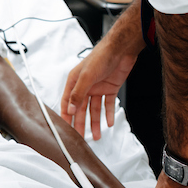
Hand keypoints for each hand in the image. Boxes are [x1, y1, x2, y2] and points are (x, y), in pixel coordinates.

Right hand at [60, 6, 144, 138]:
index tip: (65, 129)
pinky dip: (108, 114)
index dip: (66, 116)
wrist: (121, 49)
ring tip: (96, 136)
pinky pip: (108, 104)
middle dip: (81, 123)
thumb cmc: (101, 56)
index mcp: (75, 81)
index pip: (67, 102)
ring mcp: (98, 88)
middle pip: (81, 108)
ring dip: (95, 122)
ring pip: (95, 109)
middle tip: (80, 138)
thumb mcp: (87, 76)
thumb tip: (69, 109)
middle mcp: (85, 86)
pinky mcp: (110, 88)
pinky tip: (109, 124)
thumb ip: (78, 94)